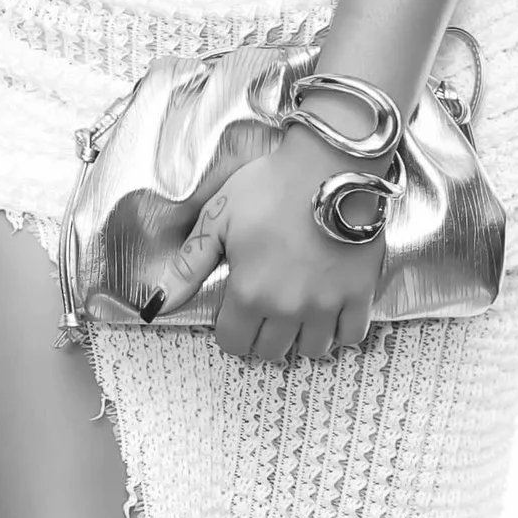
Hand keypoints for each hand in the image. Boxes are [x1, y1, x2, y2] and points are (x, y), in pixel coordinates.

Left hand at [163, 142, 382, 366]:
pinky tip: (329, 311)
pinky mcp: (360, 293)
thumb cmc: (271, 187)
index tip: (235, 312)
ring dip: (300, 337)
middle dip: (263, 335)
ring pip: (312, 350)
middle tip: (265, 310)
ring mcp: (327, 304)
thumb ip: (188, 266)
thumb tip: (157, 303)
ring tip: (297, 312)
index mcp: (249, 293)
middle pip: (272, 351)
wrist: (330, 166)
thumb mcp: (218, 219)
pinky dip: (339, 331)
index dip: (230, 330)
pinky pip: (351, 335)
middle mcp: (288, 308)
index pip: (234, 343)